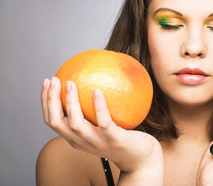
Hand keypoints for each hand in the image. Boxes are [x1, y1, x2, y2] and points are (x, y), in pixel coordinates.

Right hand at [41, 77, 162, 183]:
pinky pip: (104, 122)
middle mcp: (83, 142)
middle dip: (51, 100)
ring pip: (75, 124)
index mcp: (77, 138)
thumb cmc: (123, 138)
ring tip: (70, 83)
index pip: (53, 121)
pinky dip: (99, 107)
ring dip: (70, 103)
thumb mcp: (105, 125)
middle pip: (57, 122)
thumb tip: (93, 81)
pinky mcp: (114, 140)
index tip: (46, 82)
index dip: (46, 102)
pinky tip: (97, 91)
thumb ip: (96, 110)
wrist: (141, 159)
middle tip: (53, 79)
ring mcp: (98, 142)